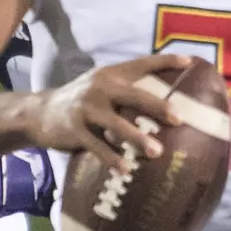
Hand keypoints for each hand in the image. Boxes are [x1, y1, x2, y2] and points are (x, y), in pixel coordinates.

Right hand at [31, 55, 186, 172]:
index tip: (190, 62)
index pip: (142, 64)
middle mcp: (99, 86)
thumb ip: (125, 90)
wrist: (39, 113)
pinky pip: (97, 146)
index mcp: (110, 74)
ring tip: (156, 152)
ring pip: (116, 124)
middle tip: (178, 119)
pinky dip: (112, 159)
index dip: (166, 61)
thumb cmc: (80, 102)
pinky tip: (126, 169)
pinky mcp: (74, 128)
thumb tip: (164, 105)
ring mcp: (86, 107)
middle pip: (134, 95)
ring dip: (137, 138)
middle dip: (157, 106)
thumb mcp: (100, 87)